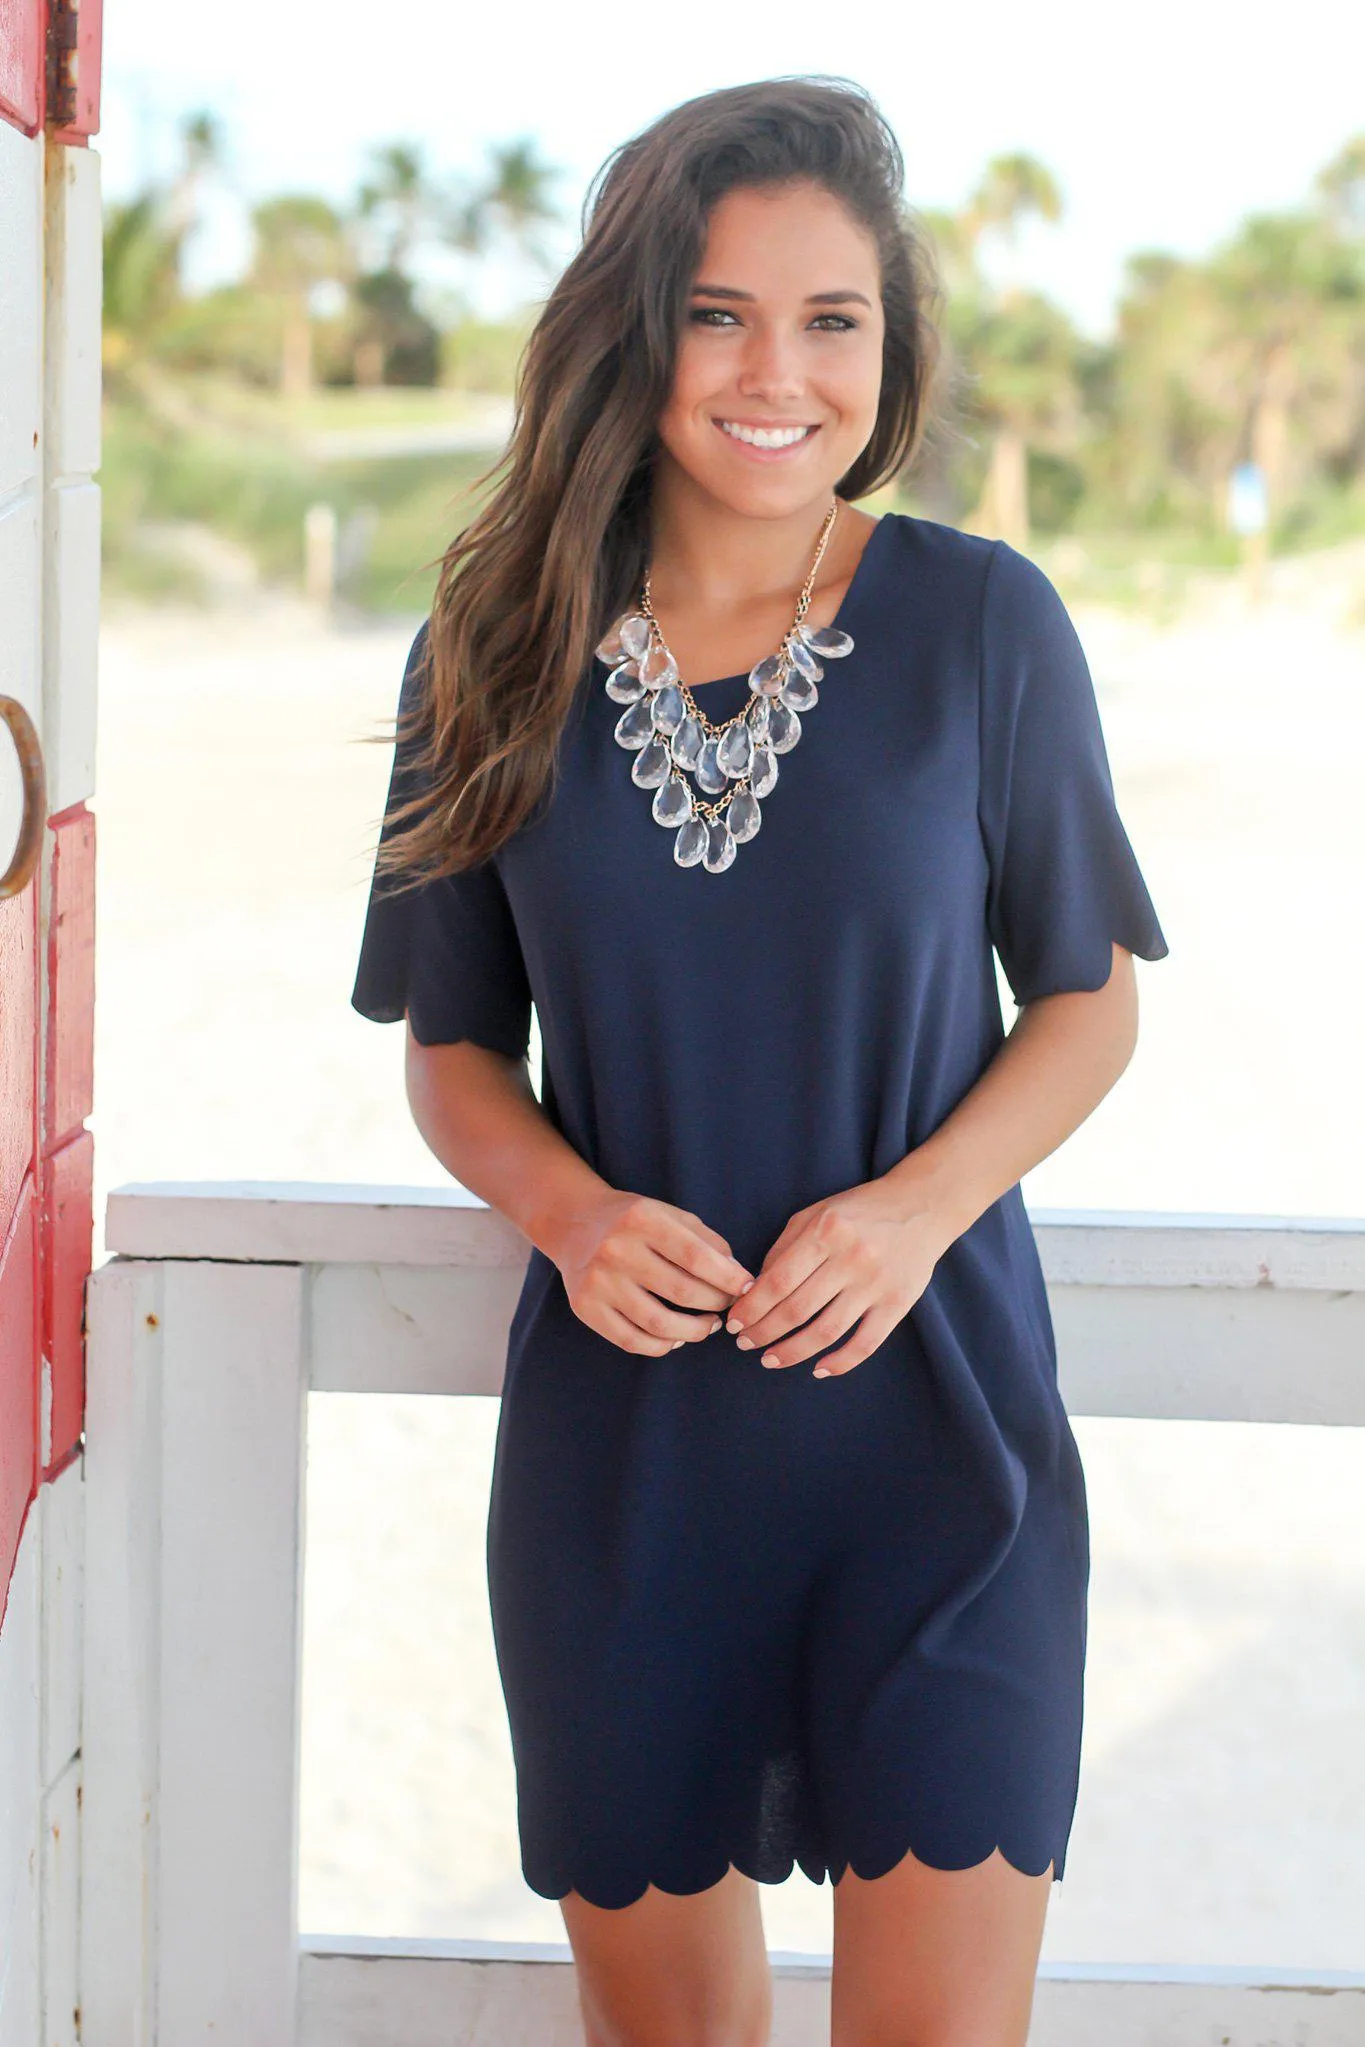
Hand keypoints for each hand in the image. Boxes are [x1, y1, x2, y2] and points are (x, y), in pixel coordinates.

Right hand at [551, 1190, 754, 1356]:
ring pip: (659, 1324)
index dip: (728, 1278)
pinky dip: (662, 1345)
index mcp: (642, 1219)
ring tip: (709, 1326)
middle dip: (716, 1304)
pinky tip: (676, 1337)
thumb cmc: (633, 1221)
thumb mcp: (669, 1214)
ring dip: (694, 1331)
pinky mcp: (585, 1308)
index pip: (696, 1256)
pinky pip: (632, 1341)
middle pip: (682, 1291)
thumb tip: (739, 1278)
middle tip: (729, 1307)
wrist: (573, 1224)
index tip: (748, 1288)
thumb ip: (706, 1241)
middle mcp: (617, 1250)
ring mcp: (598, 1282)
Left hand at [725, 1177, 950, 1376]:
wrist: (921, 1206)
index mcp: (826, 1231)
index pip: (778, 1281)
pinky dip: (840, 1363)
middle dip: (764, 1332)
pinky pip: (866, 1343)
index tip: (735, 1323)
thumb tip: (755, 1290)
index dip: (752, 1308)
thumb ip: (784, 1248)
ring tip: (771, 1360)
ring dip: (792, 1352)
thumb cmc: (859, 1210)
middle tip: (746, 1345)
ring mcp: (876, 1283)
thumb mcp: (815, 1214)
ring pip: (826, 1331)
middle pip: (797, 1309)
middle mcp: (851, 1257)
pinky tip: (818, 1369)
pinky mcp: (898, 1304)